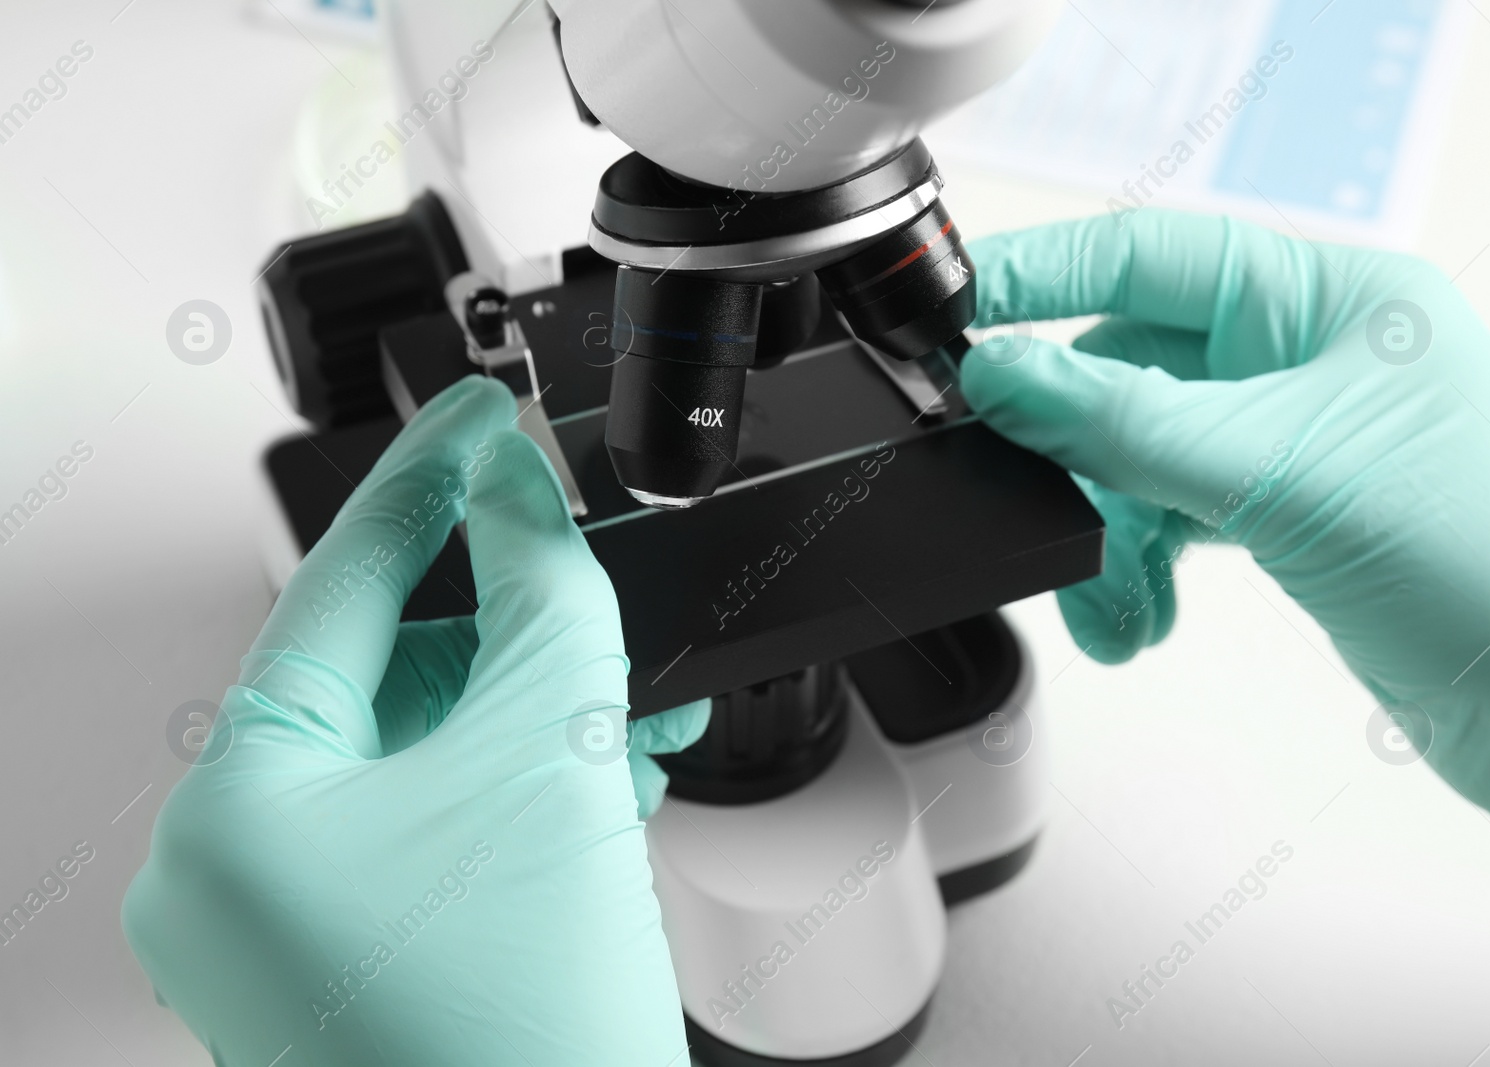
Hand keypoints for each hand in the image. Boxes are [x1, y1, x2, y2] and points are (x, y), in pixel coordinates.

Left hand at [122, 376, 706, 1065]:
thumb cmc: (526, 1040)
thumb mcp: (551, 765)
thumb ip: (543, 595)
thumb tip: (523, 486)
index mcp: (235, 813)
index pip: (336, 585)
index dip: (430, 481)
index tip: (483, 414)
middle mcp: (238, 871)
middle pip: (390, 674)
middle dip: (514, 631)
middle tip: (593, 583)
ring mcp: (296, 926)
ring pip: (429, 755)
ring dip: (539, 715)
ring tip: (632, 703)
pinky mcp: (364, 958)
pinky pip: (440, 827)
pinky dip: (523, 788)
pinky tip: (604, 772)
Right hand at [963, 209, 1489, 854]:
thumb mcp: (1281, 471)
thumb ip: (1125, 421)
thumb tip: (1006, 373)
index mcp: (1326, 298)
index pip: (1149, 255)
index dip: (1044, 277)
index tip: (957, 311)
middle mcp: (1307, 361)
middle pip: (1129, 371)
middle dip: (1075, 449)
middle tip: (1028, 492)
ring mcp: (1297, 444)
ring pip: (1141, 461)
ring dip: (1106, 536)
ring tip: (1108, 600)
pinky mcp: (1289, 521)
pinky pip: (1172, 523)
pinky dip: (1139, 573)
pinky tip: (1141, 617)